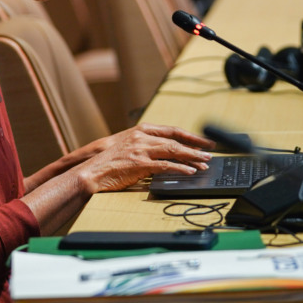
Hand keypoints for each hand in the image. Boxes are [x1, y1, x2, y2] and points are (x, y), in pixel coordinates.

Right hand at [70, 124, 213, 193]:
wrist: (92, 172)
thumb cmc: (109, 163)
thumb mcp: (128, 148)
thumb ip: (146, 147)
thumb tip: (168, 155)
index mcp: (140, 131)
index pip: (171, 130)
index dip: (189, 136)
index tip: (203, 141)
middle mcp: (141, 137)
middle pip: (175, 140)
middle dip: (195, 146)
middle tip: (210, 152)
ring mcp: (140, 149)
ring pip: (173, 151)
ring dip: (191, 157)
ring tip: (204, 163)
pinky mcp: (139, 163)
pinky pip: (165, 166)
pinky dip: (180, 169)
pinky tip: (190, 172)